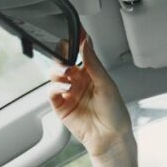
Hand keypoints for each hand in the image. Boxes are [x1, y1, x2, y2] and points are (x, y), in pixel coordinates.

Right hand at [49, 35, 134, 158]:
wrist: (111, 137)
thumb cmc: (115, 113)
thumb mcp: (107, 84)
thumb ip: (93, 63)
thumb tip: (86, 42)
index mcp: (91, 73)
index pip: (81, 52)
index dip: (76, 40)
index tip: (75, 29)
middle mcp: (78, 81)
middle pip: (63, 60)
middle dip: (62, 55)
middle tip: (66, 55)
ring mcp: (69, 92)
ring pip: (55, 74)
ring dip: (58, 71)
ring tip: (67, 75)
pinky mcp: (61, 105)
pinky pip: (51, 92)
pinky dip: (54, 87)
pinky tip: (64, 87)